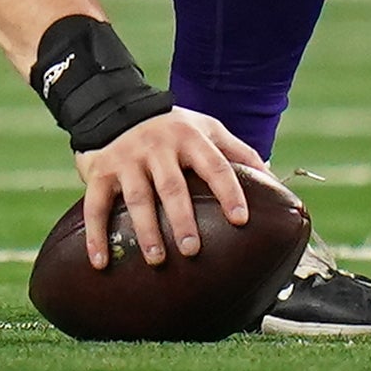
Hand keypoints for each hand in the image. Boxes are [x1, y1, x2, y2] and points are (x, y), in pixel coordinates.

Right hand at [72, 107, 268, 269]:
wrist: (116, 108)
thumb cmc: (174, 129)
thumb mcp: (207, 129)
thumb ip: (239, 152)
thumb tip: (274, 182)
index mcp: (190, 138)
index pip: (214, 165)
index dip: (229, 191)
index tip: (241, 220)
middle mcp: (158, 147)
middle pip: (172, 186)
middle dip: (182, 219)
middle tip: (193, 249)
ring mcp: (127, 159)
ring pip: (137, 197)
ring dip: (146, 230)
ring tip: (157, 260)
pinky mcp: (101, 171)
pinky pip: (95, 205)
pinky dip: (95, 234)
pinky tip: (100, 262)